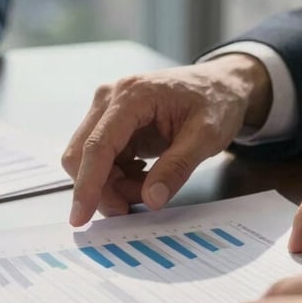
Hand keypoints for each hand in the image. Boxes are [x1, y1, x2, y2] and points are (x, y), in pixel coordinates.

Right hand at [62, 54, 271, 225]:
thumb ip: (177, 168)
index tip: (81, 217)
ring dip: (113, 185)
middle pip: (82, 154)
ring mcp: (107, 110)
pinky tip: (145, 174)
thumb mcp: (206, 136)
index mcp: (132, 95)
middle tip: (132, 207)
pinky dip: (118, 178)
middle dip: (102, 188)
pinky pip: (101, 161)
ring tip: (150, 185)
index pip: (98, 144)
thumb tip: (150, 200)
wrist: (220, 85)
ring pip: (89, 161)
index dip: (87, 184)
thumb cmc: (215, 102)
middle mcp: (110, 98)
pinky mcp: (111, 124)